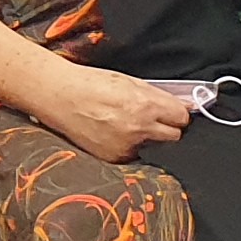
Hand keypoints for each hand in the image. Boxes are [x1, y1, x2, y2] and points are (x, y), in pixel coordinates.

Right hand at [43, 65, 192, 163]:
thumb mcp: (129, 81)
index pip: (181, 118)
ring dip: (147, 139)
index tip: (172, 113)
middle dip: (168, 128)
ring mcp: (125, 146)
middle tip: (153, 120)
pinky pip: (132, 155)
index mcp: (145, 105)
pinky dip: (128, 147)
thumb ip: (157, 95)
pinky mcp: (113, 158)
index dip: (177, 114)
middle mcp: (139, 129)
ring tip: (126, 126)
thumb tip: (182, 104)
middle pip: (174, 137)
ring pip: (153, 148)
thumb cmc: (91, 83)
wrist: (59, 96)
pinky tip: (113, 134)